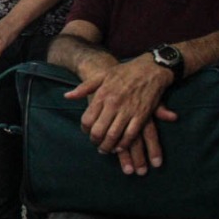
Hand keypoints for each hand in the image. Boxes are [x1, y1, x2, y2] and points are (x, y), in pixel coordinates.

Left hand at [64, 56, 177, 172]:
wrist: (151, 69)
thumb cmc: (124, 72)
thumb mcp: (101, 76)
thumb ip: (83, 88)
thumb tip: (67, 96)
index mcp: (102, 95)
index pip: (87, 119)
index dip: (85, 129)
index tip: (87, 132)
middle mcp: (113, 104)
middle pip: (99, 130)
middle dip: (95, 141)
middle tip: (96, 144)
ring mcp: (128, 110)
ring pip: (114, 135)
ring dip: (108, 146)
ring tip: (105, 149)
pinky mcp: (142, 115)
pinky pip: (131, 134)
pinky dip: (124, 144)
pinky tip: (120, 147)